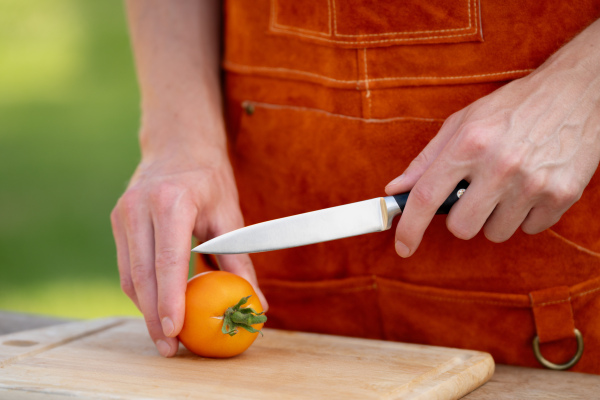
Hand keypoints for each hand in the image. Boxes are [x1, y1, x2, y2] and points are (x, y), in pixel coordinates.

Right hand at [111, 144, 266, 356]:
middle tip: (169, 348)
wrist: (178, 143)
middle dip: (153, 316)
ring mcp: (123, 212)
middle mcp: (140, 207)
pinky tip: (155, 306)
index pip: (167, 262)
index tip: (175, 331)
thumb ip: (240, 260)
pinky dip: (140, 290)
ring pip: (129, 274)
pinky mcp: (117, 219)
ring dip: (144, 308)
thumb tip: (258, 303)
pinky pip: (126, 264)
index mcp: (171, 202)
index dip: (169, 301)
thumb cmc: (209, 177)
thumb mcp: (230, 215)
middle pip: (142, 275)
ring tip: (163, 335)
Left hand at [385, 28, 599, 256]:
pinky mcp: (562, 195)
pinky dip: (526, 215)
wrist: (576, 92)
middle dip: (462, 217)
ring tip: (508, 185)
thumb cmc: (512, 107)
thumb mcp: (463, 123)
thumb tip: (396, 189)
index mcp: (469, 144)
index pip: (427, 196)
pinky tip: (531, 186)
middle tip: (474, 194)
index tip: (402, 246)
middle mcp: (500, 165)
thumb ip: (426, 159)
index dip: (409, 227)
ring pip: (495, 233)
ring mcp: (533, 183)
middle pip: (461, 227)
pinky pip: (529, 230)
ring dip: (496, 216)